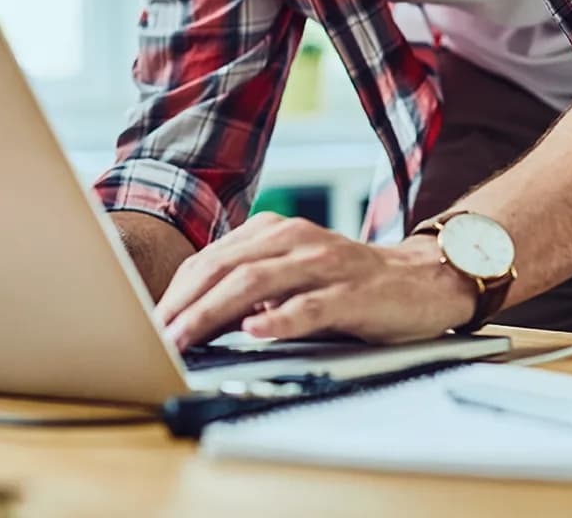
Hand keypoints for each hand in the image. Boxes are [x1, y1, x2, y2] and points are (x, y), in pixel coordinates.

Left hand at [151, 213, 478, 347]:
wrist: (425, 280)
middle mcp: (293, 240)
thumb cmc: (348, 284)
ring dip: (212, 313)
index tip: (146, 324)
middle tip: (153, 337)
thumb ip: (247, 291)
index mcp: (271, 233)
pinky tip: (255, 331)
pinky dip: (280, 318)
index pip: (209, 261)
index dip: (174, 293)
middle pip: (223, 269)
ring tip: (184, 338)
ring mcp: (324, 263)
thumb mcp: (291, 279)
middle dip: (182, 305)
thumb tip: (191, 319)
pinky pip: (311, 305)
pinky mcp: (354, 291)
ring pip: (256, 284)